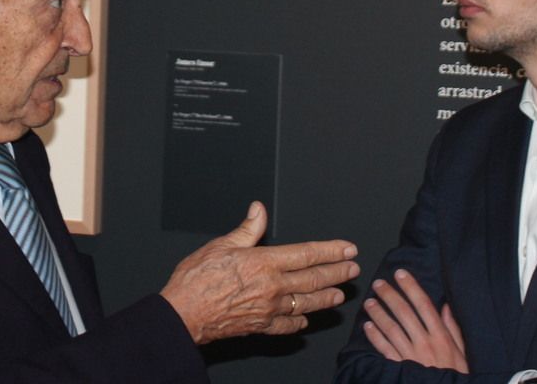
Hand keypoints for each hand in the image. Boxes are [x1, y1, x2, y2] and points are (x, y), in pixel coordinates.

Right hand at [160, 201, 359, 343]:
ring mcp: (269, 310)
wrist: (182, 314)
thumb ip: (247, 229)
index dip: (331, 251)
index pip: (307, 254)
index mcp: (264, 263)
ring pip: (306, 303)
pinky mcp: (260, 327)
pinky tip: (306, 320)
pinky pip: (287, 326)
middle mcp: (272, 287)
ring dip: (326, 298)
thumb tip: (259, 209)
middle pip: (314, 279)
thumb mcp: (221, 245)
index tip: (348, 249)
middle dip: (337, 273)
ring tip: (340, 295)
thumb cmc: (196, 279)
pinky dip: (299, 322)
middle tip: (354, 270)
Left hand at [361, 268, 467, 371]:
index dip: (411, 287)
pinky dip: (374, 336)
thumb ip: (454, 329)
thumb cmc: (455, 375)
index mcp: (441, 336)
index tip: (401, 274)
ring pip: (391, 328)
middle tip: (378, 283)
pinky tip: (367, 326)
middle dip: (390, 295)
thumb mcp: (462, 352)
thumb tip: (446, 306)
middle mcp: (425, 343)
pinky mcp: (400, 368)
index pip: (423, 304)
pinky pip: (385, 349)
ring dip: (378, 313)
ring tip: (369, 302)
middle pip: (404, 312)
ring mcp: (411, 356)